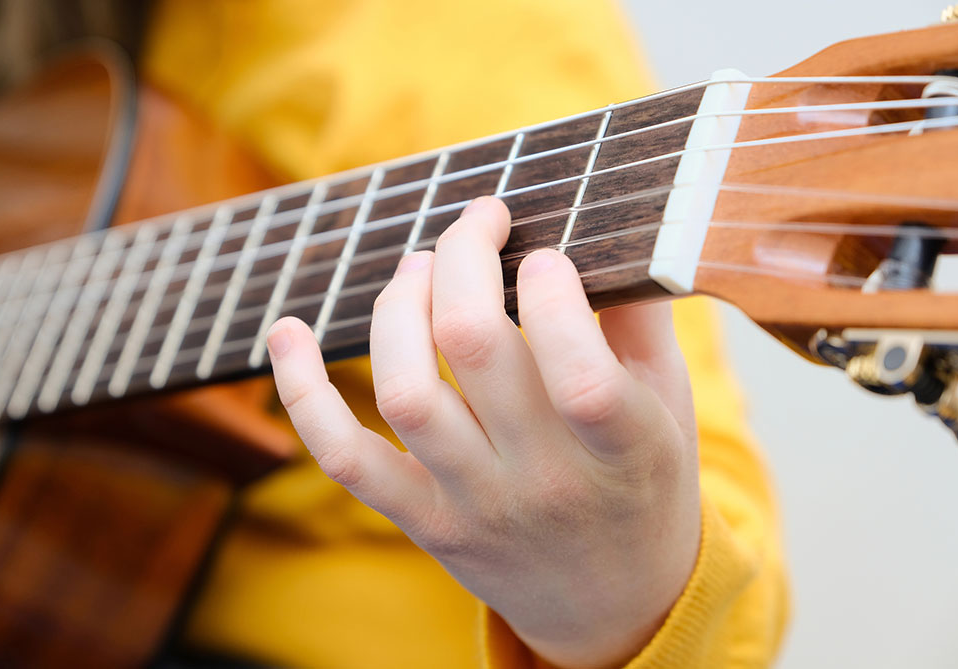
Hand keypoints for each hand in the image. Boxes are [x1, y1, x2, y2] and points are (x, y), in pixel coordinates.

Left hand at [267, 196, 700, 668]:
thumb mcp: (671, 405)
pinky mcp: (425, 520)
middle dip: (463, 257)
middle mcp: (544, 482)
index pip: (577, 372)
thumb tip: (607, 230)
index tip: (542, 255)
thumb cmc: (644, 485)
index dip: (549, 292)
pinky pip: (346, 457)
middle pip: (474, 347)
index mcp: (624, 451)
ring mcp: (476, 504)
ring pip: (405, 391)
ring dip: (397, 308)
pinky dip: (304, 393)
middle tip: (476, 223)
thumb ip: (643, 320)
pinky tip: (286, 333)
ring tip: (417, 268)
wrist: (615, 604)